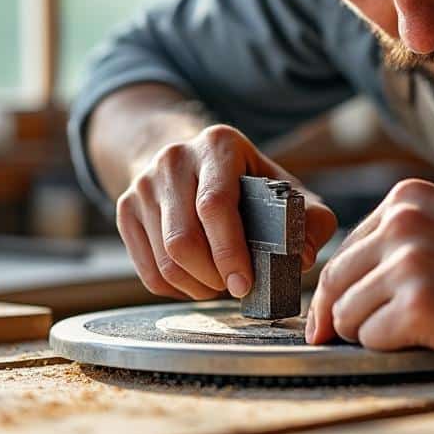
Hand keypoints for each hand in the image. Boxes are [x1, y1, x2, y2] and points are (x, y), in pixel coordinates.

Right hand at [116, 124, 337, 300]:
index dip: (230, 251)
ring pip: (164, 259)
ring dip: (196, 286)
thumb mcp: (283, 188)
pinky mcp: (124, 208)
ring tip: (219, 284)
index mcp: (218, 145)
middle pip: (183, 239)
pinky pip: (147, 270)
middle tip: (237, 286)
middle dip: (213, 276)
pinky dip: (175, 289)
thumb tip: (302, 258)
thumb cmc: (246, 181)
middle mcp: (174, 158)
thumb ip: (310, 219)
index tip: (245, 283)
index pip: (215, 205)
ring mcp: (143, 184)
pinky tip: (196, 282)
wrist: (189, 159)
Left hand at [304, 179, 433, 363]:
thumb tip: (350, 276)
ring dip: (371, 333)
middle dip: (340, 315)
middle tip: (346, 339)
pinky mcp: (419, 306)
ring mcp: (409, 264)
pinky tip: (424, 340)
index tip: (332, 315)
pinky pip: (372, 339)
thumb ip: (403, 238)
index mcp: (405, 199)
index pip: (344, 251)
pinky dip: (390, 348)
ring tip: (411, 334)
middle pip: (334, 282)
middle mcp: (401, 224)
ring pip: (347, 315)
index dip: (338, 290)